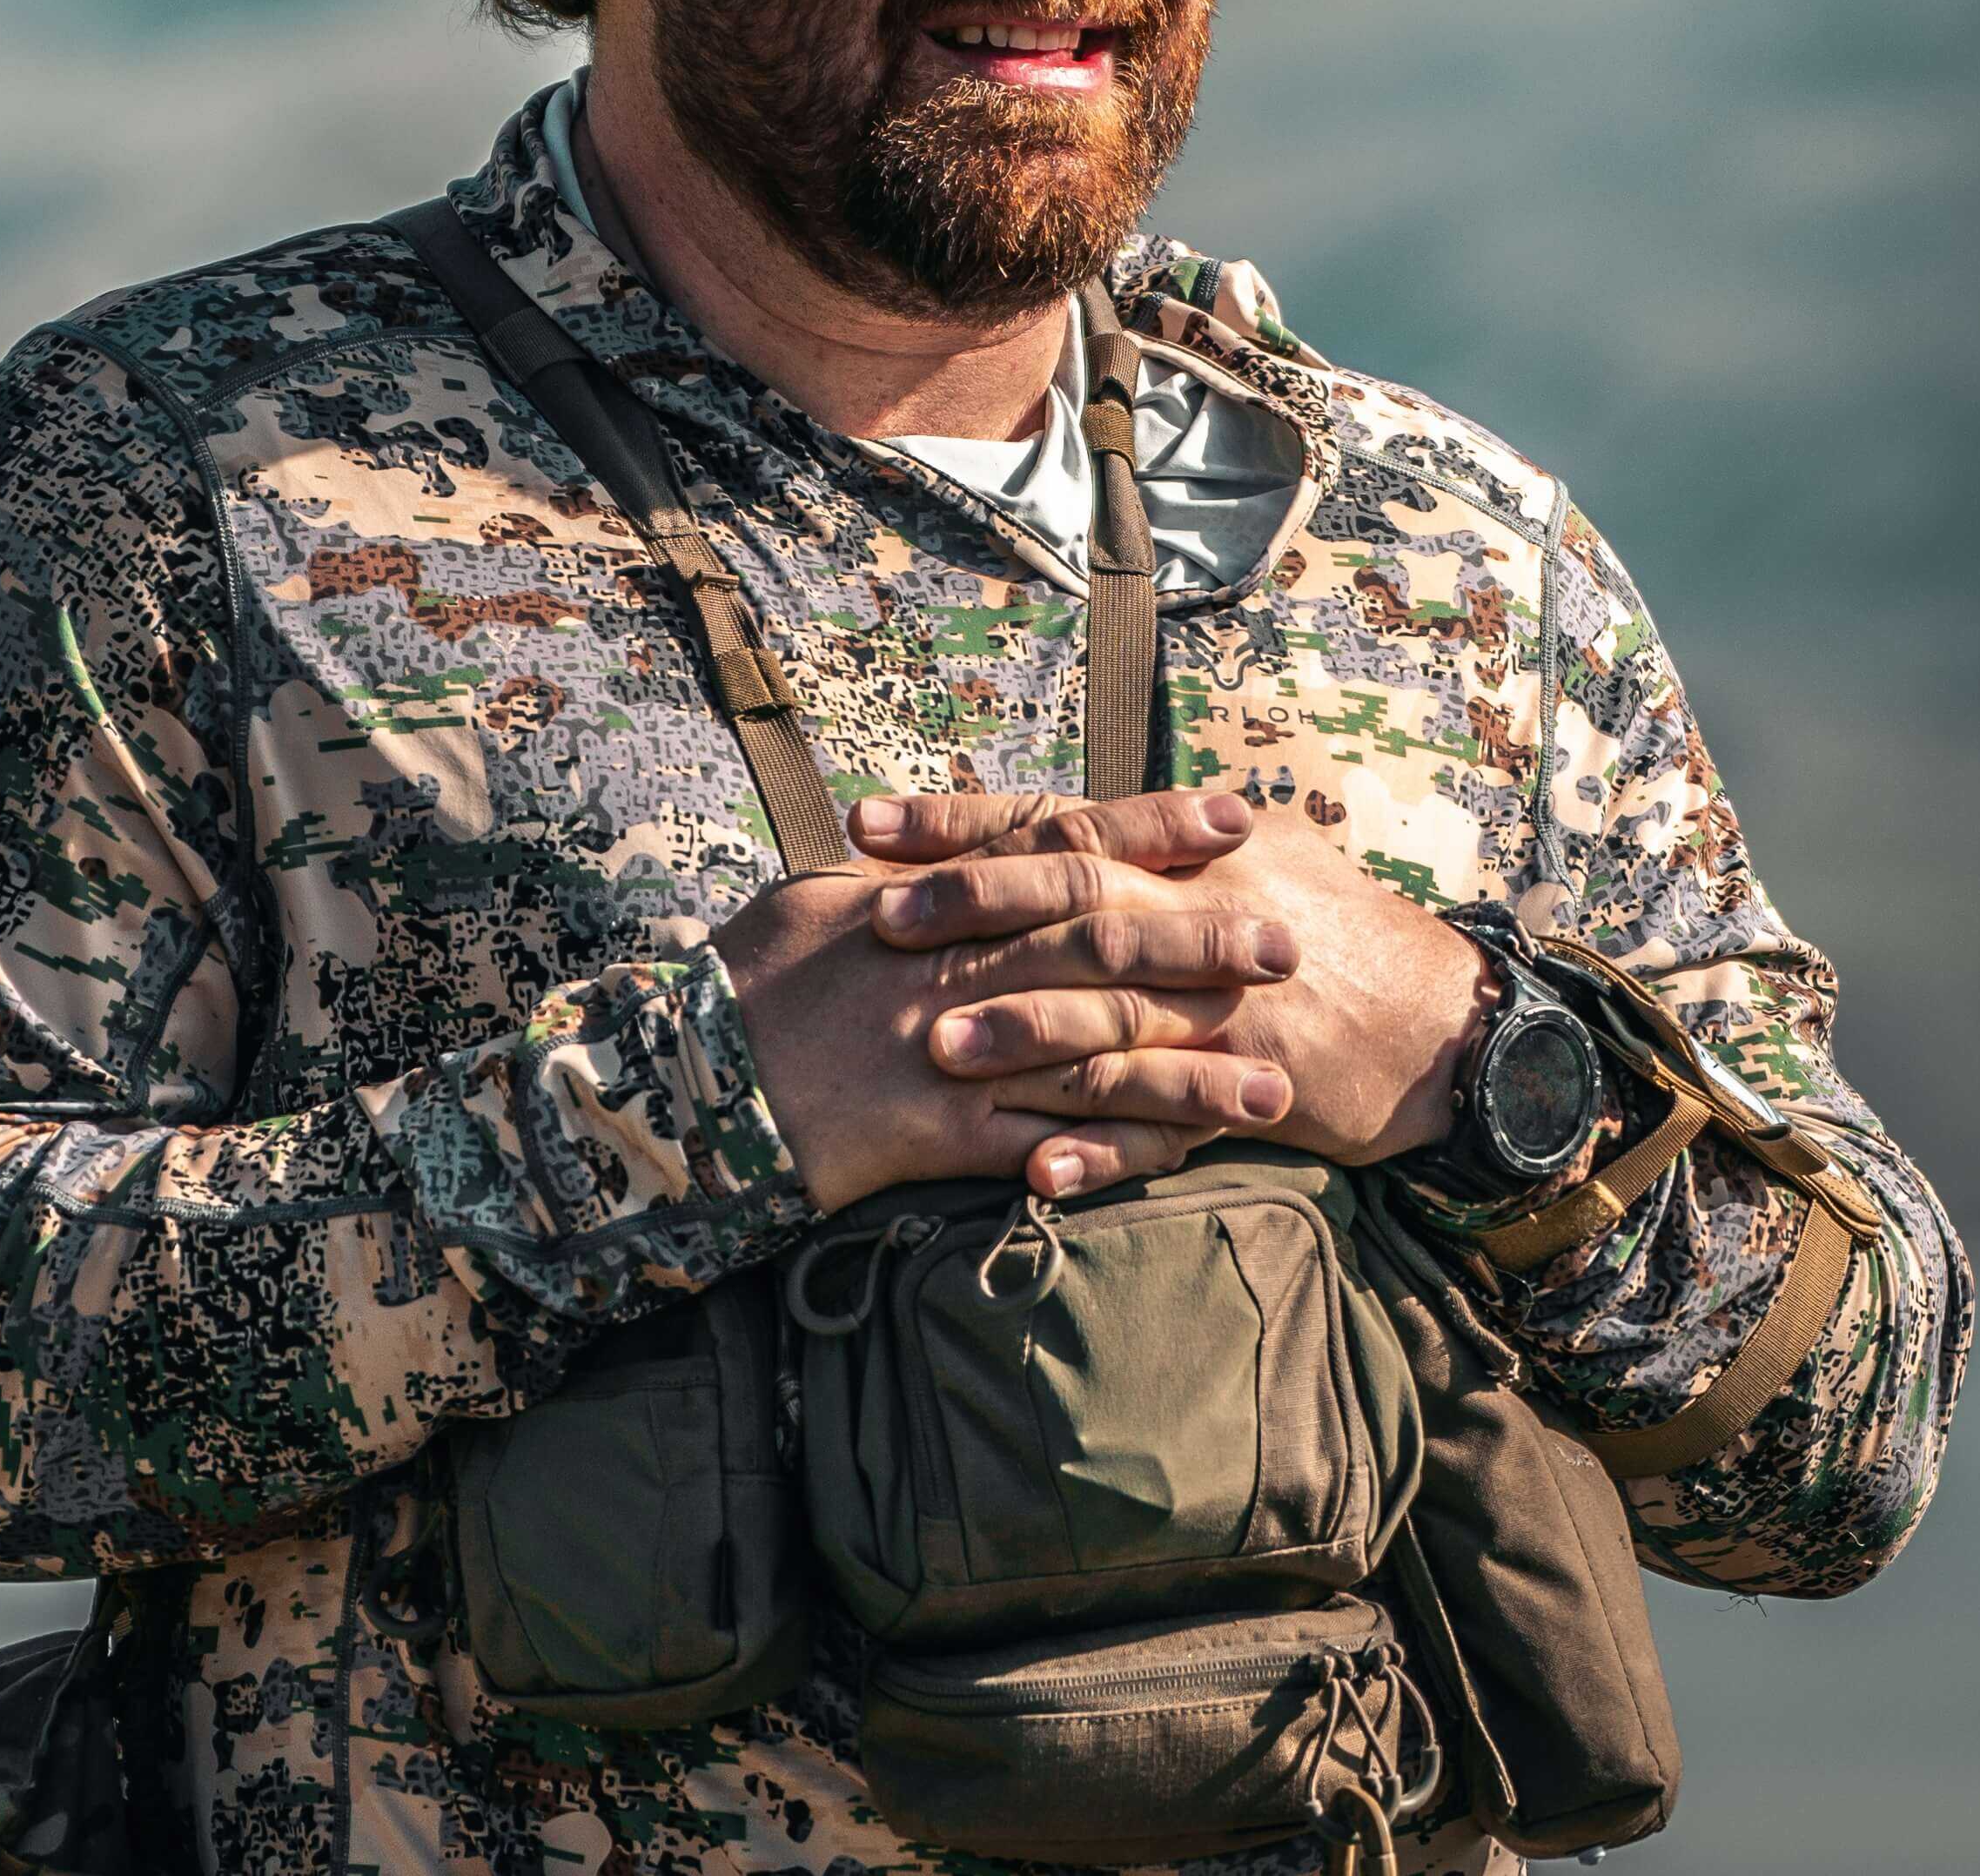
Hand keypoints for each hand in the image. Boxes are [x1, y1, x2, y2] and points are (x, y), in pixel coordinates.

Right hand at [710, 855, 1292, 1212]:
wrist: (691, 1074)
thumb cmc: (750, 976)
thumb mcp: (820, 895)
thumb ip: (906, 871)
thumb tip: (956, 842)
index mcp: (935, 895)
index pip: (1063, 845)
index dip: (1153, 829)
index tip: (1234, 818)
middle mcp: (959, 968)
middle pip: (1103, 947)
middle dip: (1203, 947)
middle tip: (1288, 946)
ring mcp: (956, 1053)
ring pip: (1096, 1056)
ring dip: (1191, 1075)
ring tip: (1274, 1092)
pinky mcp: (943, 1136)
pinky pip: (1049, 1147)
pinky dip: (1119, 1154)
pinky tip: (1181, 1162)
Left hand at [849, 786, 1493, 1177]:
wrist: (1450, 1022)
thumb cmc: (1335, 928)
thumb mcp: (1251, 856)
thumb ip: (1150, 841)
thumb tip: (1047, 819)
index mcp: (1192, 851)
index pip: (1058, 820)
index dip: (960, 822)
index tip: (867, 822)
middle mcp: (1203, 918)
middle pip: (1075, 902)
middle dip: (974, 908)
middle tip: (880, 924)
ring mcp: (1226, 1011)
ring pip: (1114, 1015)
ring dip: (1025, 1032)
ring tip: (935, 1050)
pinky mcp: (1250, 1093)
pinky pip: (1167, 1128)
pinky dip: (1103, 1152)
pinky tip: (1035, 1175)